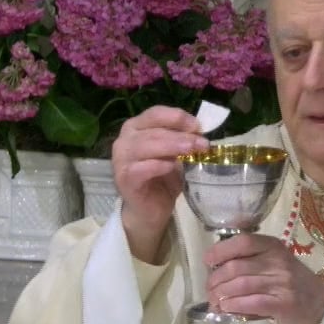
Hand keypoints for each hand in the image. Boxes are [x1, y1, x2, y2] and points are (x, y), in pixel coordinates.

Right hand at [113, 106, 208, 263]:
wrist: (150, 210)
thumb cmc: (162, 179)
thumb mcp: (176, 156)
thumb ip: (182, 141)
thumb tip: (200, 132)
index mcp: (136, 127)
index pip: (155, 113)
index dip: (178, 117)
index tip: (198, 126)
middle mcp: (125, 139)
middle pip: (153, 130)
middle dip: (180, 135)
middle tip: (202, 143)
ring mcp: (121, 159)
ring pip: (146, 145)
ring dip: (172, 147)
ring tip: (191, 151)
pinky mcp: (124, 178)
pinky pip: (140, 168)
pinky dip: (158, 165)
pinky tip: (171, 167)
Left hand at [204, 233, 323, 323]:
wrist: (321, 306)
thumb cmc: (293, 285)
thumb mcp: (276, 264)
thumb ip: (252, 262)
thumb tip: (216, 270)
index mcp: (274, 247)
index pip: (243, 241)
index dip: (221, 250)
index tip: (209, 261)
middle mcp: (278, 261)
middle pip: (236, 267)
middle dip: (216, 280)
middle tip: (210, 290)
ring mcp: (282, 283)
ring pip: (241, 285)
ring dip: (221, 295)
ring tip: (215, 301)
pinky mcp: (284, 304)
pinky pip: (251, 302)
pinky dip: (234, 305)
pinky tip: (226, 308)